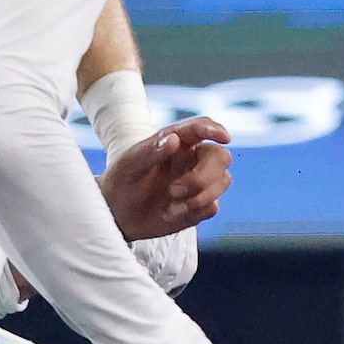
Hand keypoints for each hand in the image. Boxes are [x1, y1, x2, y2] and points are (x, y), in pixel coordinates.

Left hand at [99, 117, 230, 242]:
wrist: (118, 214)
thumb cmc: (121, 182)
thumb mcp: (128, 165)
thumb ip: (150, 151)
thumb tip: (175, 139)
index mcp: (176, 142)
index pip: (200, 128)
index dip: (214, 130)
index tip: (224, 137)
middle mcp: (192, 159)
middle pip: (221, 156)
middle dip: (204, 175)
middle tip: (175, 189)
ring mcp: (199, 183)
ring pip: (223, 181)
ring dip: (199, 196)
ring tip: (172, 204)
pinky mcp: (200, 205)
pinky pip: (213, 206)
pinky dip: (194, 211)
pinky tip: (172, 213)